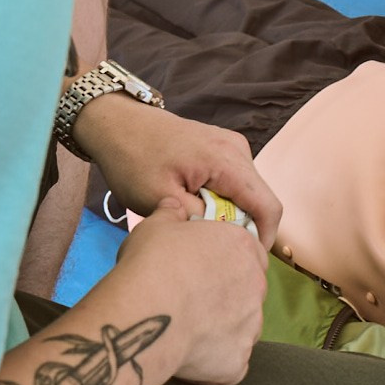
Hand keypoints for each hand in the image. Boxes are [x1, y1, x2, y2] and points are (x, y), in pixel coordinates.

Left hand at [73, 94, 281, 252]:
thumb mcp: (161, 200)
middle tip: (214, 248)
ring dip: (232, 213)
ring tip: (201, 226)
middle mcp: (237, 149)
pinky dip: (224, 199)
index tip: (244, 261)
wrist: (116, 124)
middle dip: (245, 227)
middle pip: (260, 200)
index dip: (263, 239)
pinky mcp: (223, 147)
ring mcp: (231, 145)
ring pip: (249, 192)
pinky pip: (236, 181)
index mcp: (227, 161)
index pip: (268, 207)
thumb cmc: (133, 160)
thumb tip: (227, 239)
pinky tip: (198, 207)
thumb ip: (200, 222)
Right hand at [112, 196, 264, 384]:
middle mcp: (256, 285)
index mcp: (242, 247)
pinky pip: (231, 361)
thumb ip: (171, 213)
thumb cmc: (151, 264)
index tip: (202, 268)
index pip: (247, 252)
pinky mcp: (238, 361)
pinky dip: (215, 360)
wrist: (145, 313)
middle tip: (193, 300)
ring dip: (224, 327)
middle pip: (248, 290)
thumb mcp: (155, 225)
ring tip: (189, 329)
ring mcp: (251, 326)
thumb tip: (174, 205)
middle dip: (227, 295)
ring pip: (244, 326)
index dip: (224, 260)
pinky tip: (190, 355)